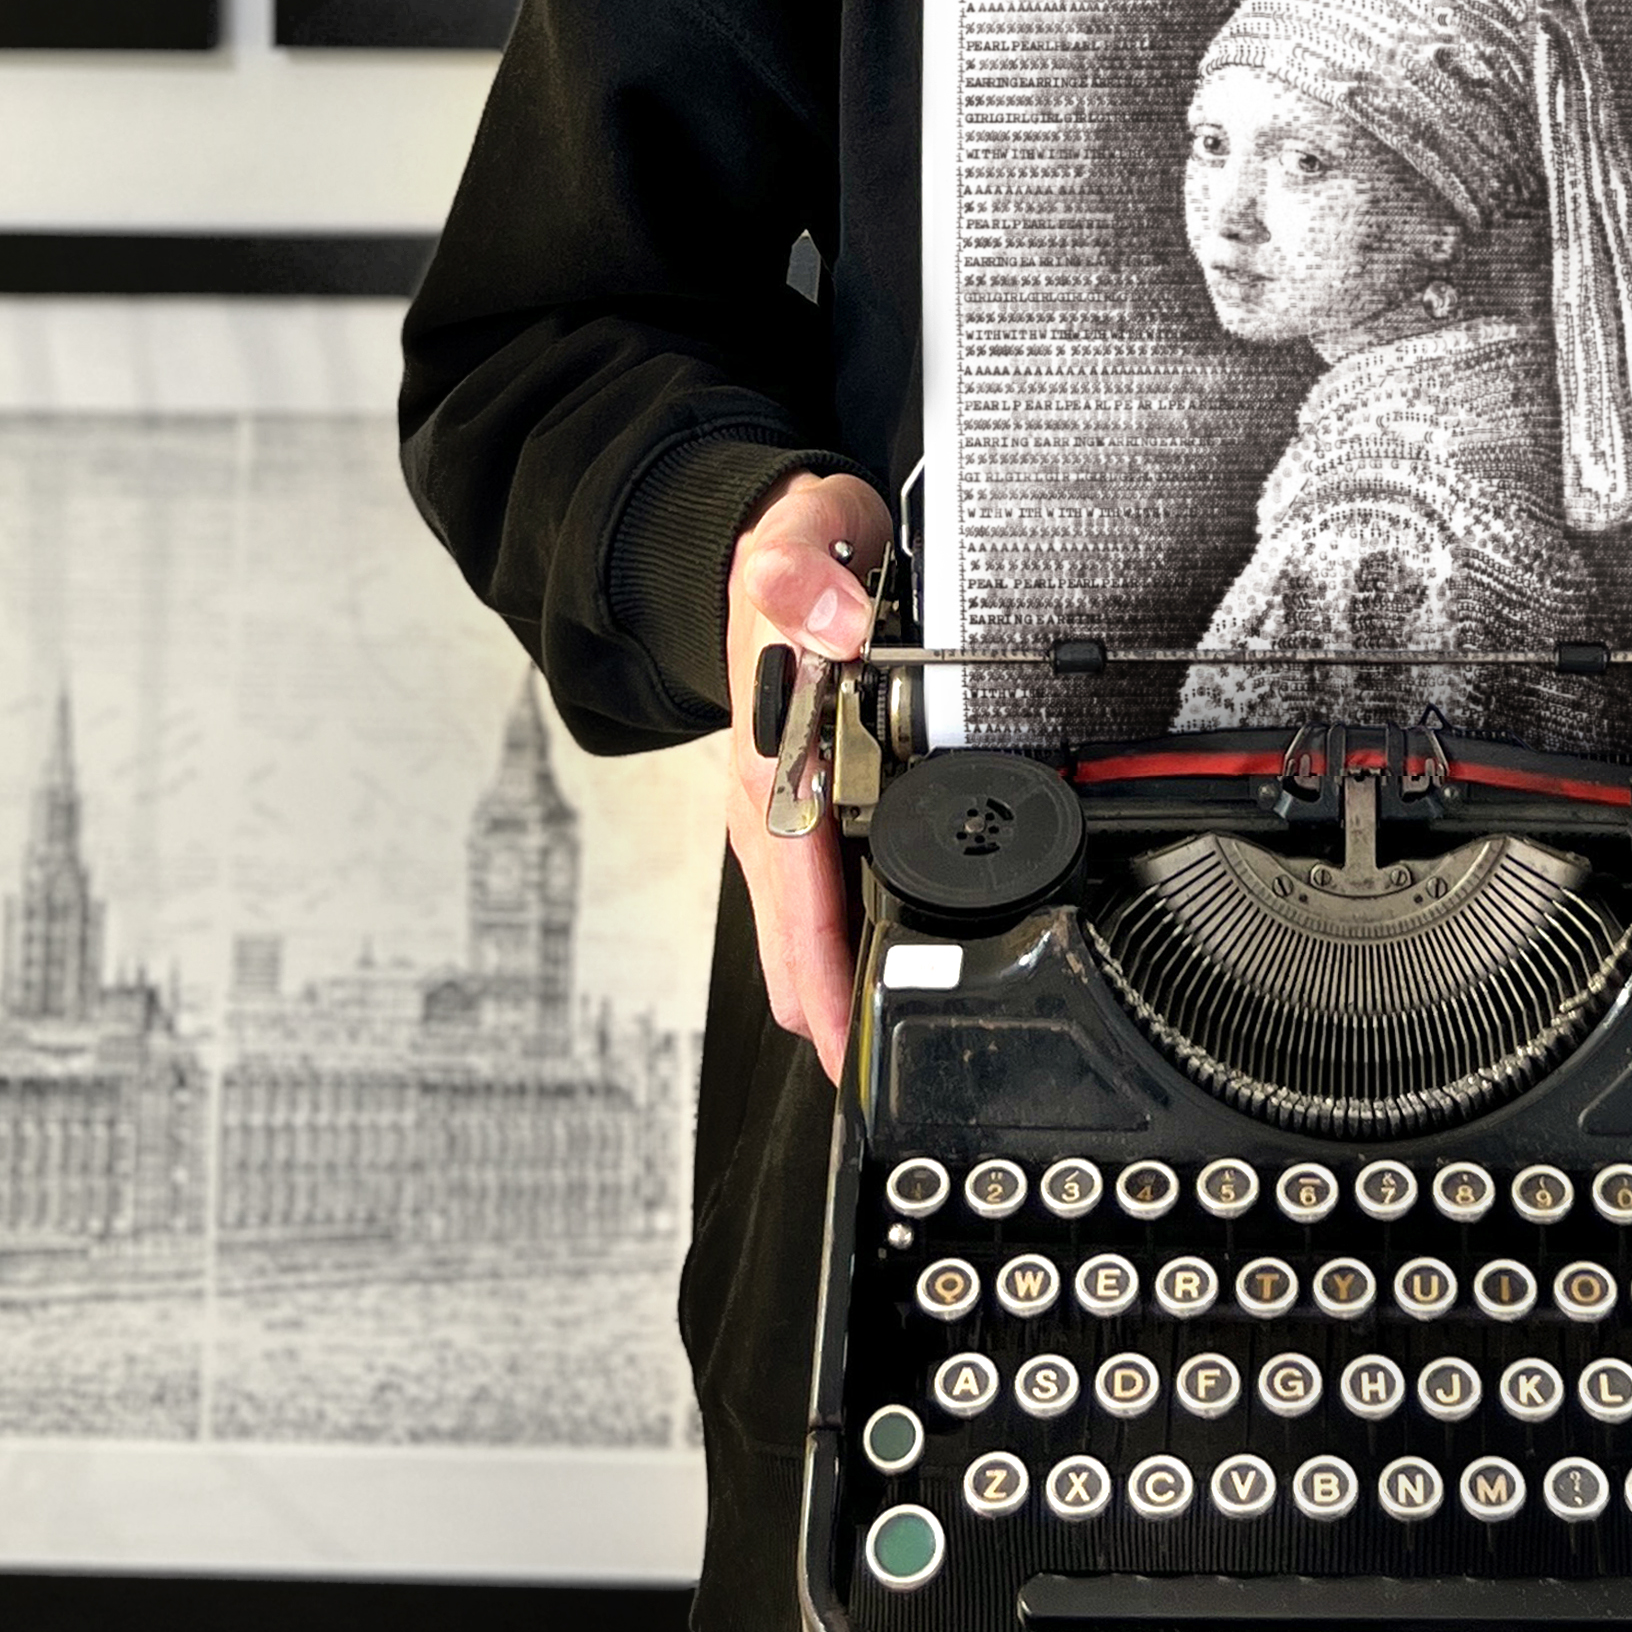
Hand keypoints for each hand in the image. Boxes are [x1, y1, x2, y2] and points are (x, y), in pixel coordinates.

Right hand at [724, 466, 893, 1075]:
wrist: (755, 539)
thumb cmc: (785, 551)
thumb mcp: (795, 539)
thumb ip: (801, 570)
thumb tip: (819, 618)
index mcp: (768, 750)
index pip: (792, 880)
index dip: (817, 966)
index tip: (838, 1042)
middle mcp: (765, 797)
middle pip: (795, 928)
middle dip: (826, 1011)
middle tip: (869, 1092)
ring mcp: (778, 810)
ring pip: (804, 922)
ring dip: (834, 984)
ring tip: (876, 1063)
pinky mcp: (800, 809)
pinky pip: (818, 893)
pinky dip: (842, 941)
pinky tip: (877, 978)